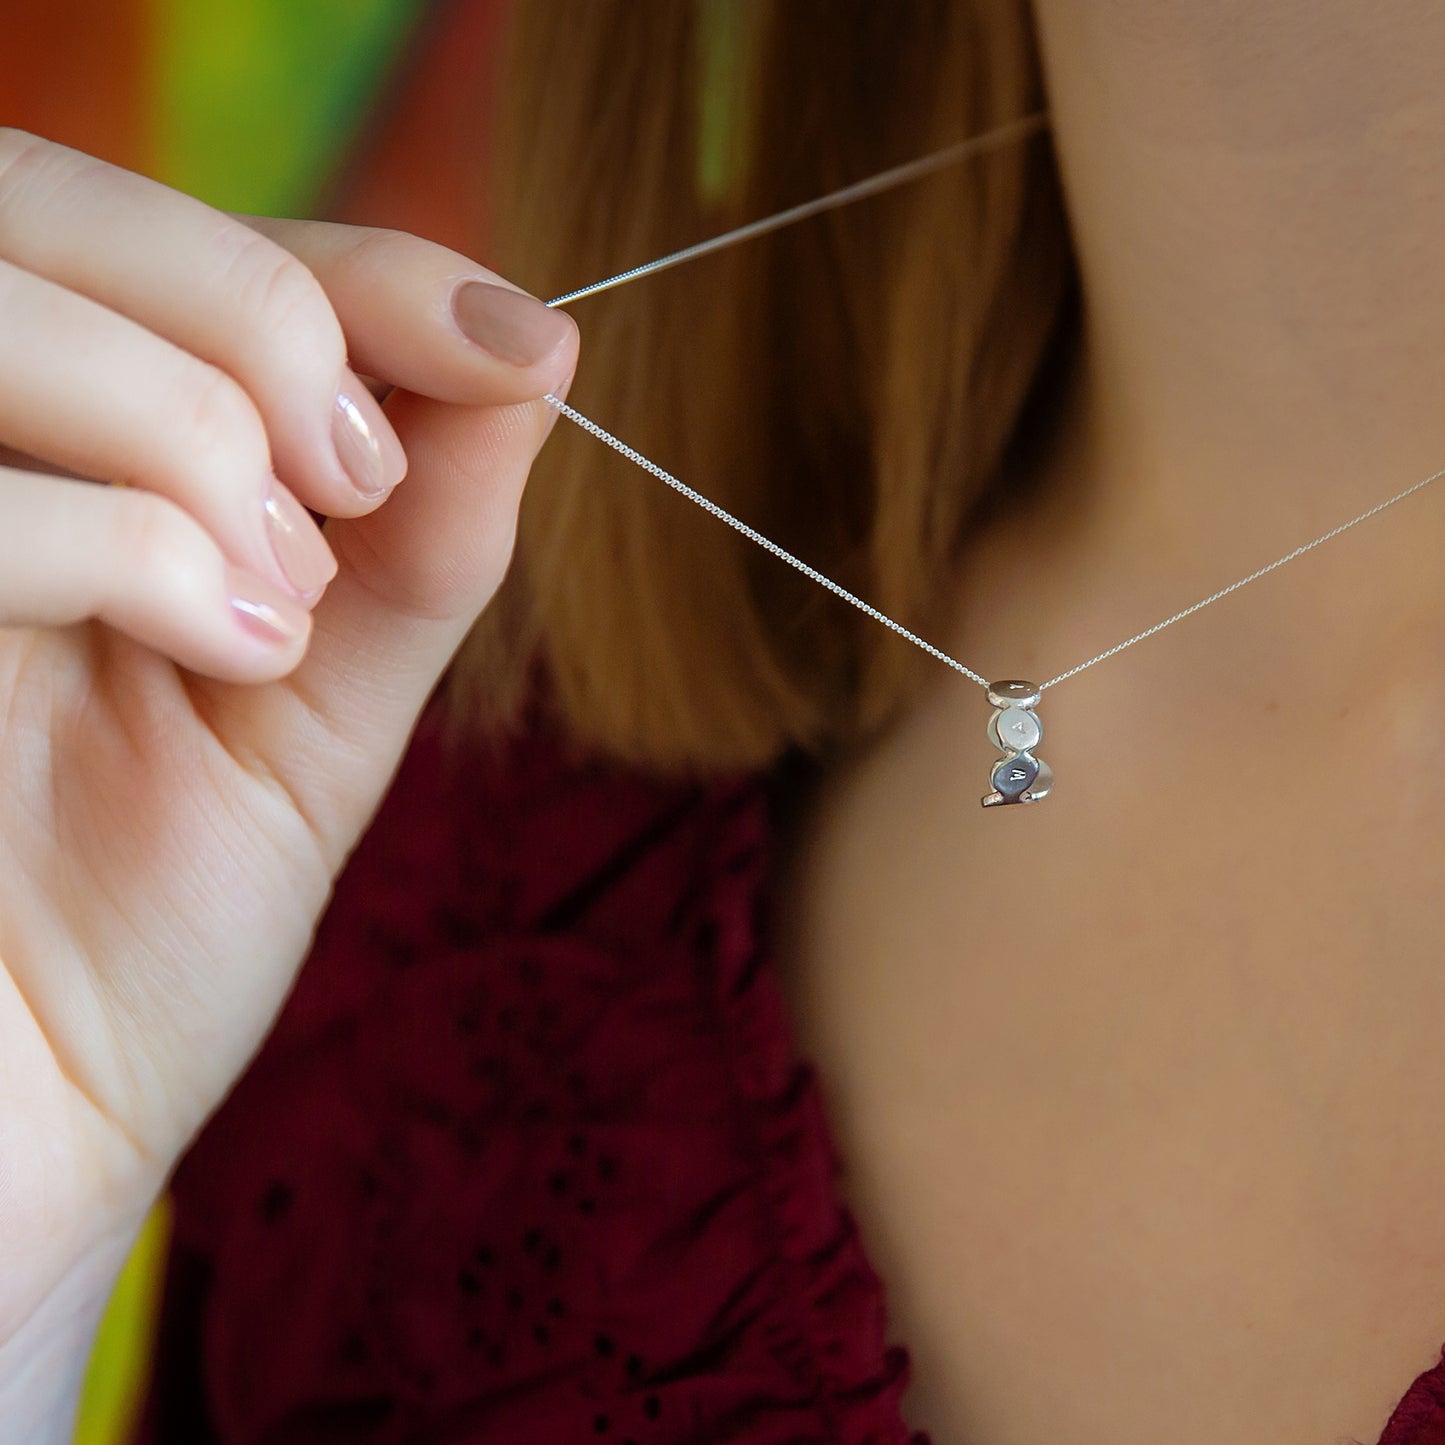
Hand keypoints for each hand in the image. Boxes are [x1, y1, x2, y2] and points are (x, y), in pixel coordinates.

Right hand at [0, 129, 577, 1404]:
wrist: (37, 1096)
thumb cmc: (164, 911)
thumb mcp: (332, 701)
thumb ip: (422, 532)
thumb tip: (533, 349)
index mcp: (75, 445)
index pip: (201, 244)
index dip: (367, 266)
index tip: (517, 344)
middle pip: (72, 210)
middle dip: (265, 335)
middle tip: (351, 494)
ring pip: (22, 315)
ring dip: (201, 448)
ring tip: (267, 613)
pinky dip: (137, 545)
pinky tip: (216, 648)